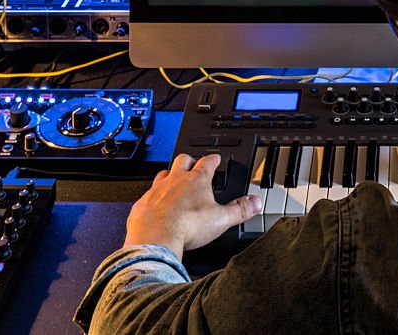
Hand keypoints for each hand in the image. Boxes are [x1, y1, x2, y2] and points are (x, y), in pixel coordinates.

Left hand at [123, 153, 260, 258]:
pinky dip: (153, 196)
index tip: (215, 158)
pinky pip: (147, 194)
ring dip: (169, 175)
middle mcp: (175, 180)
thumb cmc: (186, 227)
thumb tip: (255, 203)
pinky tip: (156, 204)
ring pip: (163, 174)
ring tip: (174, 181)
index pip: (207, 162)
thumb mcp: (221, 219)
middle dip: (189, 160)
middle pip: (182, 160)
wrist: (155, 239)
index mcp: (196, 180)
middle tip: (194, 164)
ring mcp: (157, 190)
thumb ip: (240, 209)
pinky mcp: (142, 203)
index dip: (213, 159)